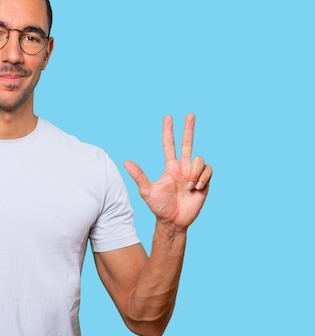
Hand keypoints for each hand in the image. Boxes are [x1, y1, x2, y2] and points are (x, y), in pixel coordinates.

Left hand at [124, 114, 211, 230]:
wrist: (173, 221)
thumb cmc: (159, 207)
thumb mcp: (147, 191)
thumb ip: (139, 176)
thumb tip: (126, 162)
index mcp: (170, 167)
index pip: (169, 145)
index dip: (169, 132)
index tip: (168, 117)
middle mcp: (183, 167)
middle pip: (187, 143)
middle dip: (189, 129)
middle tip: (190, 114)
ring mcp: (194, 174)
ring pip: (199, 160)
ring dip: (193, 172)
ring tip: (188, 187)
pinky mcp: (204, 181)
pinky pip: (208, 170)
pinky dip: (202, 177)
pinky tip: (196, 188)